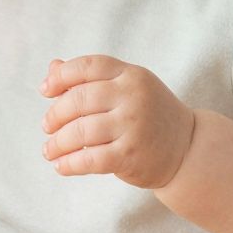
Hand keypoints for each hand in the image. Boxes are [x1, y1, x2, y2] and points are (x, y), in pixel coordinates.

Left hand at [40, 55, 194, 189]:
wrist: (187, 148)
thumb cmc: (148, 115)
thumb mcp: (126, 88)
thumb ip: (90, 79)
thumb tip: (52, 68)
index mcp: (131, 75)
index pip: (88, 66)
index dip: (61, 76)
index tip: (45, 90)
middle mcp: (134, 96)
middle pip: (79, 99)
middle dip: (56, 114)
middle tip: (47, 126)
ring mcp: (133, 125)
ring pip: (81, 131)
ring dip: (58, 143)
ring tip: (49, 150)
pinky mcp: (131, 155)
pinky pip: (90, 159)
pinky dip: (70, 163)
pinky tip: (61, 166)